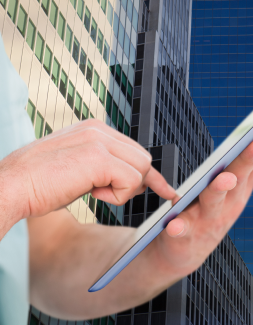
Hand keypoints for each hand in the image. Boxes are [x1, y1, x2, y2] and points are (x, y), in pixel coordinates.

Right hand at [0, 119, 175, 222]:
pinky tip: (93, 193)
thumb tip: (127, 178)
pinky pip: (130, 180)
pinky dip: (117, 195)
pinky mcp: (97, 158)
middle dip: (134, 181)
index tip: (165, 190)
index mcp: (93, 129)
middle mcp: (99, 129)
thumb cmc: (38, 183)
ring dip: (123, 189)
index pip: (134, 149)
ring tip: (94, 191)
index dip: (146, 173)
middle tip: (107, 193)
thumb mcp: (76, 167)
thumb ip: (101, 165)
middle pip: (143, 158)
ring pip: (141, 168)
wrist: (10, 186)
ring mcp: (98, 141)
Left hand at [151, 114, 252, 277]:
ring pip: (213, 202)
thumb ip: (243, 166)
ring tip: (224, 178)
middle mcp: (228, 204)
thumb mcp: (230, 189)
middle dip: (248, 160)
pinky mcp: (184, 235)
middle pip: (238, 178)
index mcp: (238, 190)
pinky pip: (182, 230)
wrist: (183, 252)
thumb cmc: (209, 212)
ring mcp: (208, 221)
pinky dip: (179, 227)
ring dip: (219, 189)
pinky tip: (174, 224)